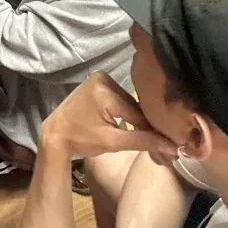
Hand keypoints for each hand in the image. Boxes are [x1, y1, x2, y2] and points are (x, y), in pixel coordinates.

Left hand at [41, 73, 177, 161]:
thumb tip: (172, 148)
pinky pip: (121, 100)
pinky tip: (139, 128)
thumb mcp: (112, 142)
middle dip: (148, 128)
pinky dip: (129, 114)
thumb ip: (142, 141)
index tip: (172, 148)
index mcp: (105, 89)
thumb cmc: (80, 139)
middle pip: (135, 107)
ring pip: (130, 104)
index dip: (155, 132)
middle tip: (166, 149)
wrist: (55, 134)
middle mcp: (105, 78)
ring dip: (140, 122)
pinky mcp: (99, 83)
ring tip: (155, 141)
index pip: (138, 113)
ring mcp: (101, 78)